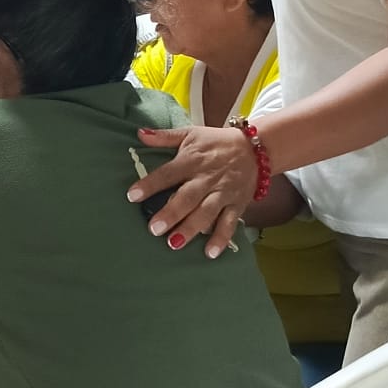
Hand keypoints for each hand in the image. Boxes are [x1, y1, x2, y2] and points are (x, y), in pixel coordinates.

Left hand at [126, 124, 257, 258]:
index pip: (168, 173)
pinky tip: (210, 253)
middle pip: (188, 197)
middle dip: (171, 213)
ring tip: (174, 243)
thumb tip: (139, 134)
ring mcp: (223, 193)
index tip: (132, 196)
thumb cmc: (217, 142)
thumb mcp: (191, 133)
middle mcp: (207, 178)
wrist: (256, 148)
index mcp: (192, 160)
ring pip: (207, 213)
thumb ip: (164, 137)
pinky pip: (229, 223)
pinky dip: (221, 238)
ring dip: (191, 229)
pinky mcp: (237, 204)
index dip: (150, 184)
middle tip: (154, 229)